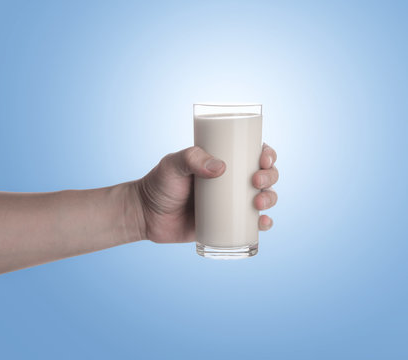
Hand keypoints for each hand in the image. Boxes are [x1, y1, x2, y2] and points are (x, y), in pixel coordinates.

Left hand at [134, 144, 277, 242]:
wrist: (147, 215)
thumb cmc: (159, 184)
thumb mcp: (172, 165)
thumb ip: (191, 159)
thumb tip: (221, 167)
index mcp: (221, 161)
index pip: (251, 153)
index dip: (267, 154)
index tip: (264, 159)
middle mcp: (230, 181)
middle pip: (263, 175)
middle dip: (270, 177)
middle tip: (256, 182)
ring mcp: (230, 202)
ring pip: (262, 197)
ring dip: (270, 198)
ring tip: (258, 203)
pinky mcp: (226, 223)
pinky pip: (251, 223)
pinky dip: (263, 223)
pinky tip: (263, 222)